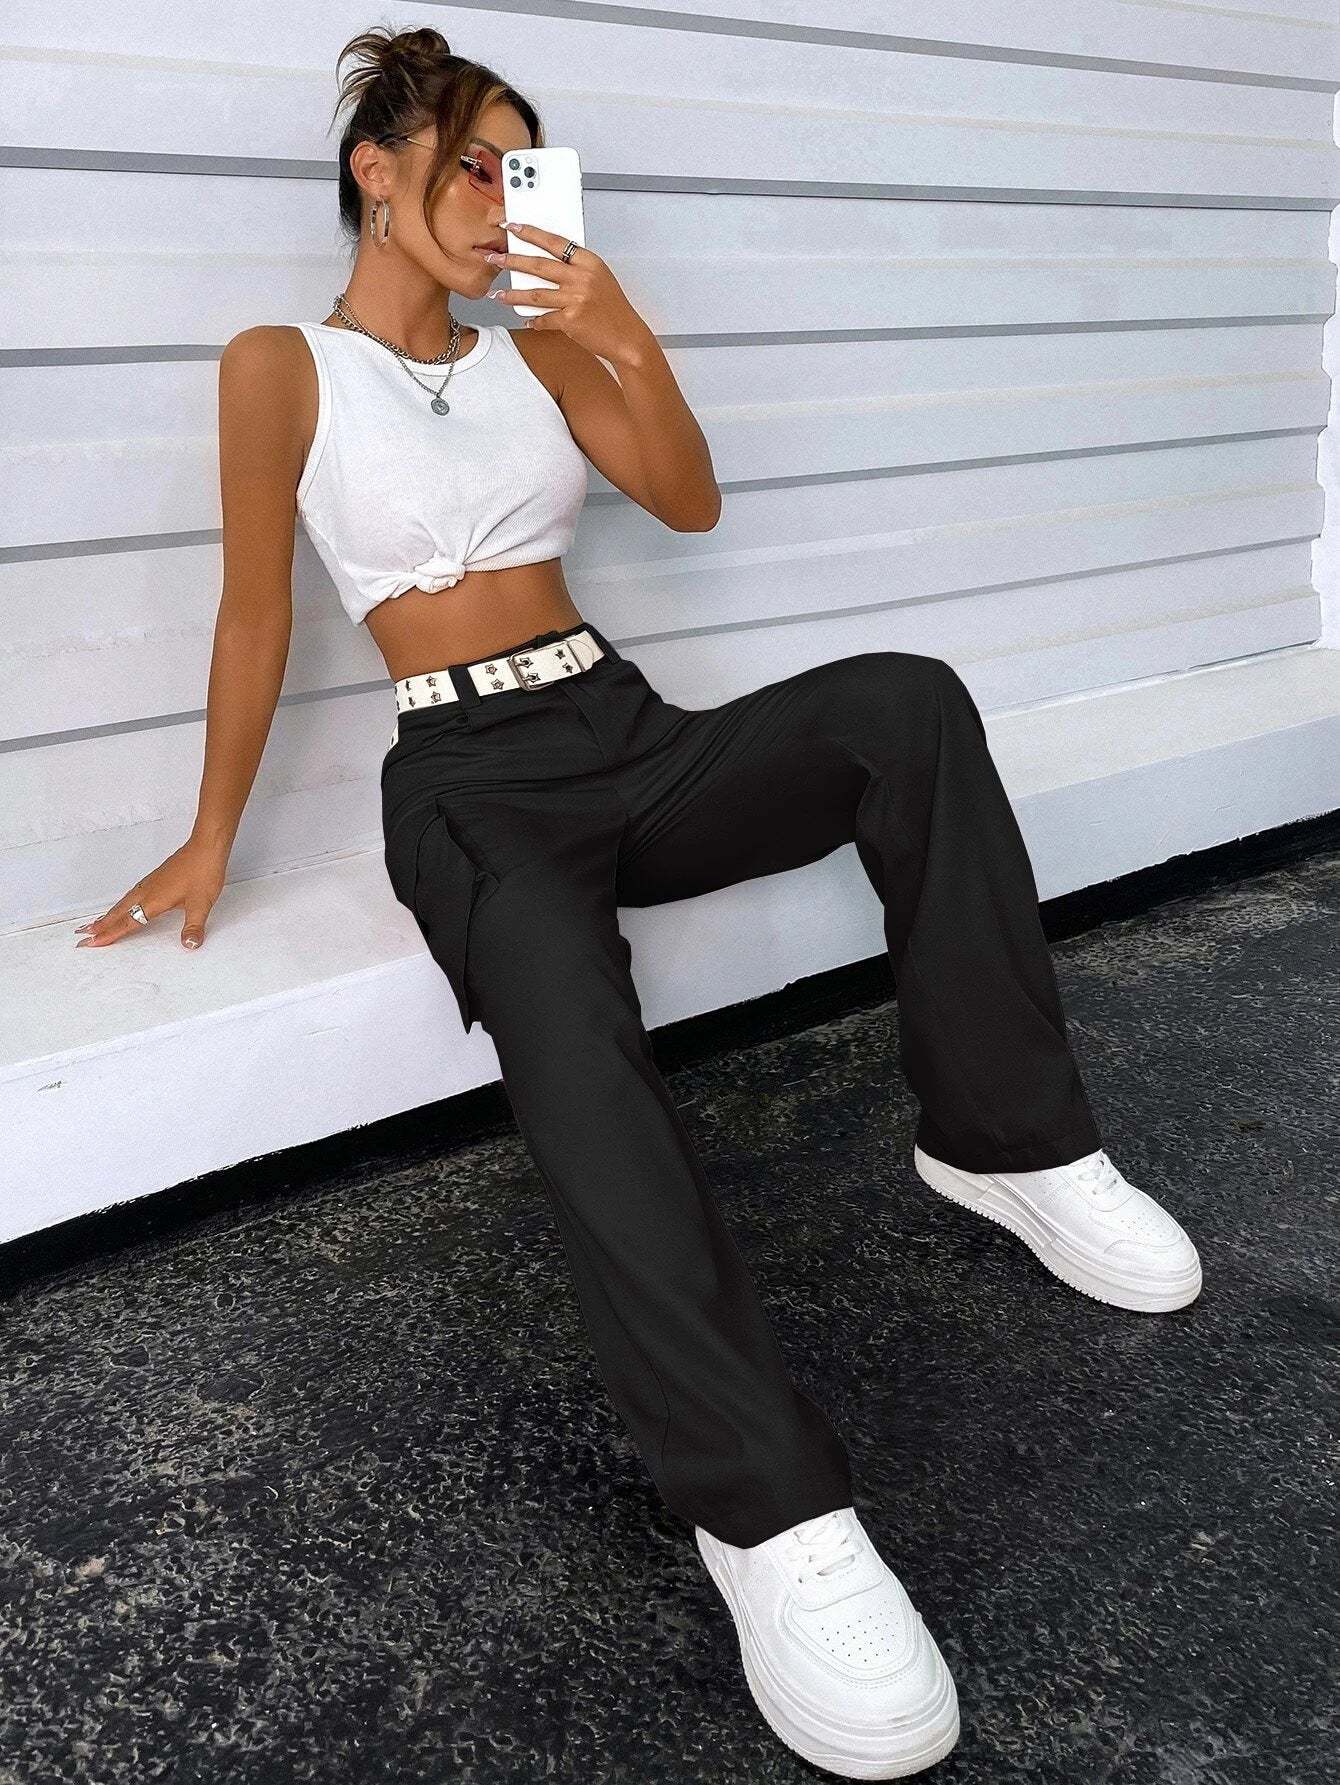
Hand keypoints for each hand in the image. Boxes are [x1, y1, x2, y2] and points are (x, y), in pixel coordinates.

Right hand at [74, 836, 229, 949]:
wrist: (206, 846)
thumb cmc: (203, 871)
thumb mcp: (202, 904)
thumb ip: (193, 927)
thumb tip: (189, 944)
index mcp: (153, 900)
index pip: (127, 922)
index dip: (110, 934)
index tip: (92, 942)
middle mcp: (147, 891)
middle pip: (118, 912)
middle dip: (100, 925)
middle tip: (83, 935)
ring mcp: (150, 883)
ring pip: (123, 902)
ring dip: (108, 914)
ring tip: (96, 923)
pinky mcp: (155, 878)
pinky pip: (131, 894)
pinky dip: (121, 904)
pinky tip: (123, 905)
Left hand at [486, 221, 653, 365]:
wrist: (628, 338)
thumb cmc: (614, 311)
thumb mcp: (600, 280)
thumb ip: (577, 269)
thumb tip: (550, 263)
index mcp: (589, 262)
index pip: (554, 241)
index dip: (530, 233)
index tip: (513, 227)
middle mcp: (582, 277)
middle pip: (538, 265)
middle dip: (512, 260)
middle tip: (495, 259)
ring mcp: (576, 298)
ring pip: (535, 293)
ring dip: (512, 295)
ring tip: (498, 295)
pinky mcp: (571, 320)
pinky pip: (544, 318)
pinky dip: (534, 321)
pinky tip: (526, 320)